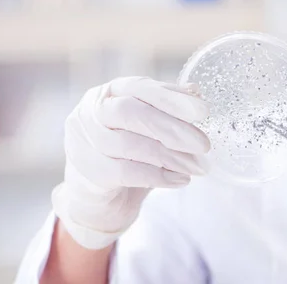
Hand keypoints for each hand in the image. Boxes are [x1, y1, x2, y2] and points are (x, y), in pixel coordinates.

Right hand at [52, 77, 210, 249]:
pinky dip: (157, 176)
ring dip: (170, 156)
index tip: (203, 111)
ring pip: (129, 144)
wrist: (98, 199)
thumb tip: (195, 93)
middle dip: (172, 128)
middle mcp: (91, 111)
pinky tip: (180, 180)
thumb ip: (169, 108)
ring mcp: (83, 141)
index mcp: (110, 92)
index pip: (141, 86)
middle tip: (203, 144)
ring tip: (197, 167)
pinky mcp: (86, 172)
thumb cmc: (128, 154)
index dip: (173, 98)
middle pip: (131, 112)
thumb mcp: (150, 128)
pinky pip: (124, 173)